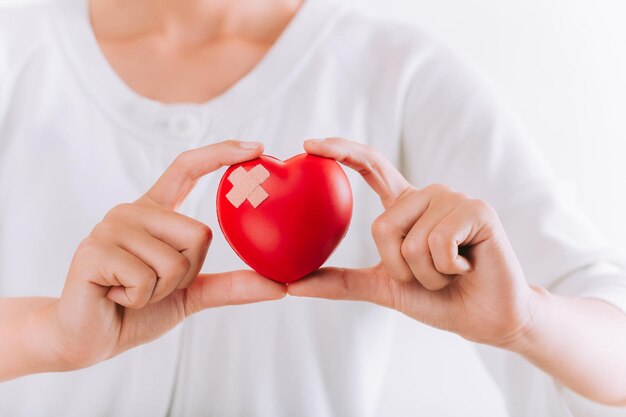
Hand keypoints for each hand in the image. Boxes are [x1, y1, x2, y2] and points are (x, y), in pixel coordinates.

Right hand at [51, 140, 285, 368]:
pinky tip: (115, 296)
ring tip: (131, 291)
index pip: (187, 167)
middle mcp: (132, 210)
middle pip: (200, 234)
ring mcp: (110, 226)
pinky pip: (147, 278)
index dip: (222, 152)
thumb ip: (231, 285)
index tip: (258, 147)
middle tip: (153, 285)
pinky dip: (141, 299)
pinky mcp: (94, 249)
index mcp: (155, 212)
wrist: (89, 339)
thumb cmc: (138, 310)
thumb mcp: (191, 294)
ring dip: (162, 291)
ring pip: (176, 260)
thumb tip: (281, 285)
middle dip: (187, 274)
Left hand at [290, 138, 534, 347]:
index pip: (370, 166)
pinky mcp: (477, 210)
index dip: (342, 151)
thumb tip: (291, 284)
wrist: (485, 318)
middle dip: (399, 268)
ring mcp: (453, 199)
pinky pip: (437, 241)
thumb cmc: (438, 298)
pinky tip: (467, 266)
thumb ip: (340, 281)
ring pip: (410, 239)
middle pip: (382, 225)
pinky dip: (446, 269)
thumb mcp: (382, 287)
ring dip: (426, 273)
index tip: (308, 144)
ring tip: (451, 271)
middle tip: (429, 275)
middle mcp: (427, 194)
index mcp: (405, 205)